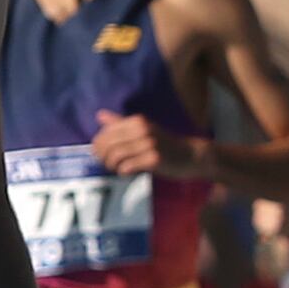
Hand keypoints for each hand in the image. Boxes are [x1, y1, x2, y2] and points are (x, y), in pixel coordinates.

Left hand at [94, 111, 214, 180]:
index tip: (98, 153)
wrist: (190, 155)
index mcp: (138, 121)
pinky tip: (126, 173)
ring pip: (116, 156)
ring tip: (116, 168)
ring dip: (112, 165)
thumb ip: (121, 123)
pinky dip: (123, 172)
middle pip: (109, 144)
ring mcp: (149, 144)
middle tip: (105, 163)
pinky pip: (128, 167)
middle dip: (102, 156)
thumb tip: (99, 115)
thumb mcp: (143, 129)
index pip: (107, 132)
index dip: (98, 144)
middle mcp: (143, 130)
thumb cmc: (165, 144)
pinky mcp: (154, 160)